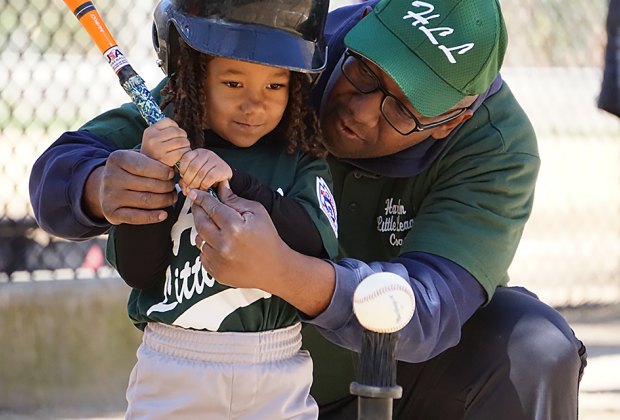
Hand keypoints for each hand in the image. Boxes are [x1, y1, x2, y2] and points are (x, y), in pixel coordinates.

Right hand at [84, 149, 176, 224]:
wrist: (106, 187)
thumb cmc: (129, 171)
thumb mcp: (136, 159)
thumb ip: (151, 160)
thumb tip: (173, 168)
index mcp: (118, 159)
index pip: (143, 166)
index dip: (161, 171)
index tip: (171, 174)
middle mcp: (111, 177)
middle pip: (148, 185)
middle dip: (166, 187)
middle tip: (173, 187)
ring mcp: (110, 196)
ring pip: (146, 200)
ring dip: (164, 200)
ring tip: (171, 198)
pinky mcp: (111, 213)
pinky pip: (136, 217)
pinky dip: (153, 217)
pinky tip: (163, 214)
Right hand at [140, 118, 190, 166]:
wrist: (149, 172)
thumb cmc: (157, 154)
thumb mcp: (155, 140)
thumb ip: (164, 131)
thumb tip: (177, 127)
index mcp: (149, 131)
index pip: (168, 121)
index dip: (175, 127)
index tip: (175, 135)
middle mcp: (152, 139)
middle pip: (177, 131)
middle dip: (183, 137)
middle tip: (182, 144)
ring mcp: (158, 149)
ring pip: (181, 141)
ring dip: (186, 145)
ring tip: (182, 149)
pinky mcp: (165, 159)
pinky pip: (182, 152)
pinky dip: (185, 153)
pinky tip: (182, 156)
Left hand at [177, 149, 231, 194]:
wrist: (225, 177)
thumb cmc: (208, 175)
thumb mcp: (196, 173)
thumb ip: (187, 178)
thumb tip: (184, 189)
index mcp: (198, 152)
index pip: (186, 158)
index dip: (182, 169)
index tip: (183, 177)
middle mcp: (207, 154)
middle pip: (193, 167)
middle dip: (189, 180)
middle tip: (188, 188)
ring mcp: (216, 160)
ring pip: (201, 173)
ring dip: (196, 184)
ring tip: (196, 189)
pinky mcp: (223, 169)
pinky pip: (210, 178)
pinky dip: (205, 185)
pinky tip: (204, 187)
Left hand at [189, 185, 335, 315]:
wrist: (275, 268)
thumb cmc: (268, 239)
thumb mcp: (257, 212)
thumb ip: (235, 200)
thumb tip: (220, 187)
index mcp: (234, 227)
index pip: (210, 207)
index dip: (201, 197)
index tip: (195, 192)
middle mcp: (223, 244)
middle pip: (199, 222)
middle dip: (198, 211)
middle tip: (200, 206)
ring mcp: (218, 260)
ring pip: (199, 239)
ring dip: (204, 231)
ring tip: (219, 230)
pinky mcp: (215, 272)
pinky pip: (202, 255)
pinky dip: (208, 248)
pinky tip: (222, 246)